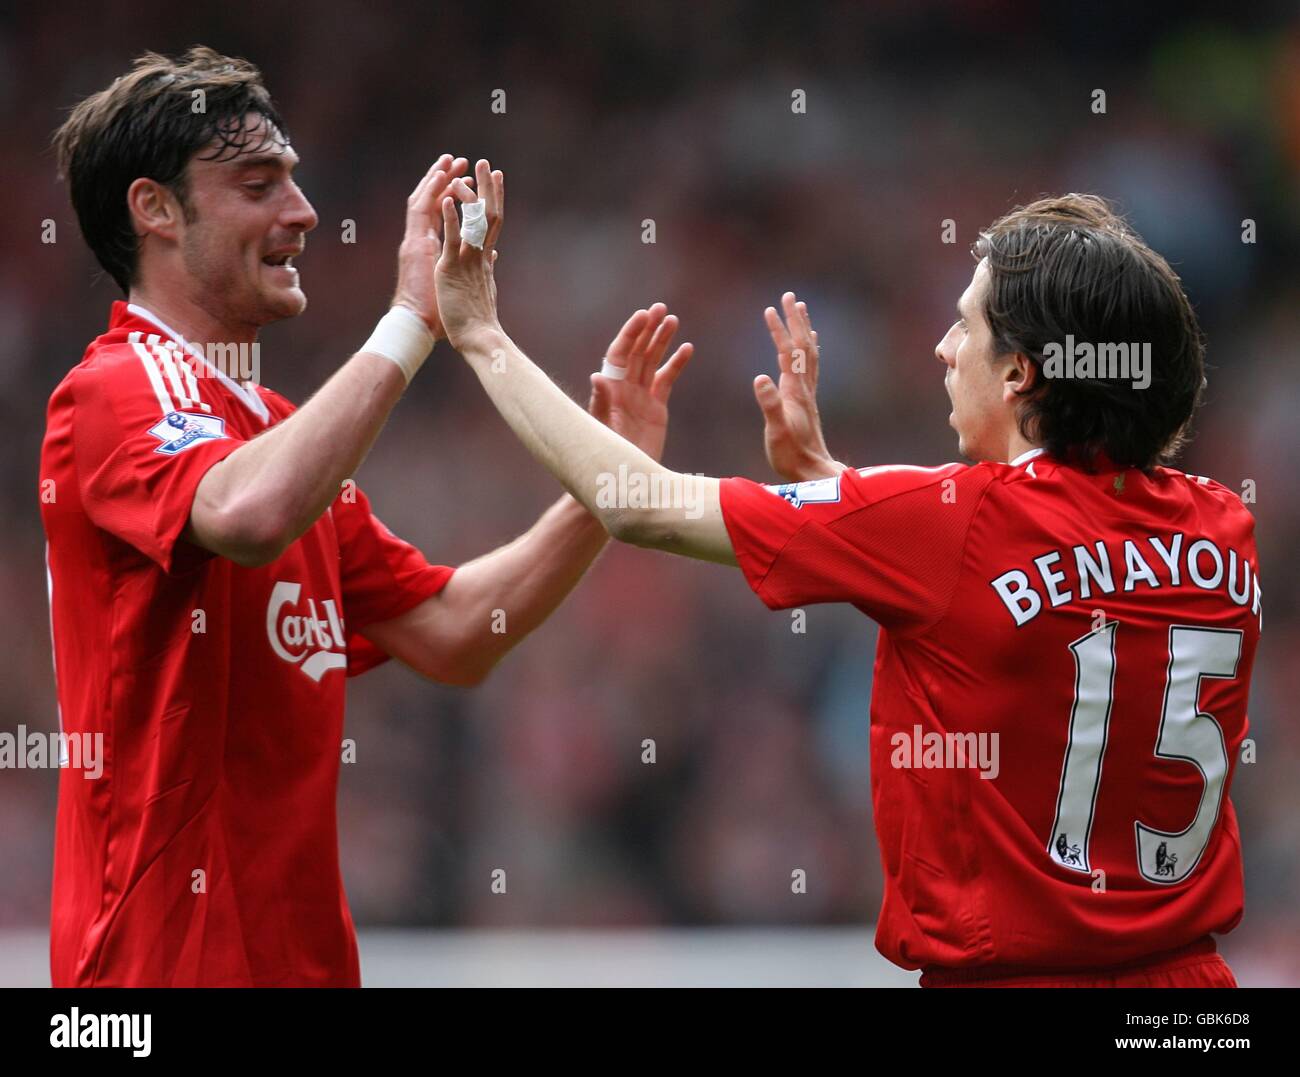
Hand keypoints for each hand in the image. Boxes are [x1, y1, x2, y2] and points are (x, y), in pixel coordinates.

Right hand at [391, 153, 472, 339]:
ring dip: (437, 180)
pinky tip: (441, 177)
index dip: (457, 196)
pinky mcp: (417, 247)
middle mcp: (422, 242)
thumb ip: (475, 264)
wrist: (419, 326)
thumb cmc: (440, 312)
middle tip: (460, 160)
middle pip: (433, 202)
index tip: (472, 181)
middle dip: (446, 180)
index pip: (445, 216)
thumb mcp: (461, 283)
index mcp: (434, 249)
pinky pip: (424, 215)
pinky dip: (432, 194)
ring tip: (449, 160)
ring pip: (425, 201)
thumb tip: (493, 255)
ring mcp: (417, 242)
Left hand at [435, 158, 504, 349]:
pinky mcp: (451, 269)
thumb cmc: (479, 320)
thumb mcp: (485, 288)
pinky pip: (451, 240)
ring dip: (469, 194)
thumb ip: (488, 268)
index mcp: (484, 259)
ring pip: (472, 222)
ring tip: (467, 171)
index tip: (497, 178)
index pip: (492, 223)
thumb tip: (494, 256)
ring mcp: (466, 261)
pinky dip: (449, 219)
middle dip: (488, 188)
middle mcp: (478, 256)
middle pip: (488, 215)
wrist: (478, 339)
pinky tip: (445, 199)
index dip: (495, 199)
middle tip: (488, 164)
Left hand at [588, 303, 693, 461]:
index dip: (631, 333)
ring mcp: (640, 397)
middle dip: (648, 330)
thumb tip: (597, 377)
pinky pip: (666, 380)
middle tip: (661, 309)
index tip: (644, 315)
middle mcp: (623, 389)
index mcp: (610, 389)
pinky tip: (687, 348)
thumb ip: (602, 403)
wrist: (623, 481)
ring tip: (673, 320)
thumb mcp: (604, 430)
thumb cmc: (606, 455)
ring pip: (652, 361)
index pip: (620, 353)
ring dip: (662, 341)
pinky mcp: (656, 409)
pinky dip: (676, 364)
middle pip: (637, 352)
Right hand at [755, 292, 842, 480]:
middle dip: (795, 320)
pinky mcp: (807, 403)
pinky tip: (809, 346)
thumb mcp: (775, 431)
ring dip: (804, 330)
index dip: (778, 330)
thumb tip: (759, 377)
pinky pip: (810, 368)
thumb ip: (769, 404)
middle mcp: (804, 388)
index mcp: (794, 391)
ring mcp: (807, 395)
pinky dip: (809, 350)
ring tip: (801, 311)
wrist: (812, 473)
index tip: (770, 308)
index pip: (786, 353)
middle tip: (790, 296)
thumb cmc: (791, 455)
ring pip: (809, 354)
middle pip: (802, 347)